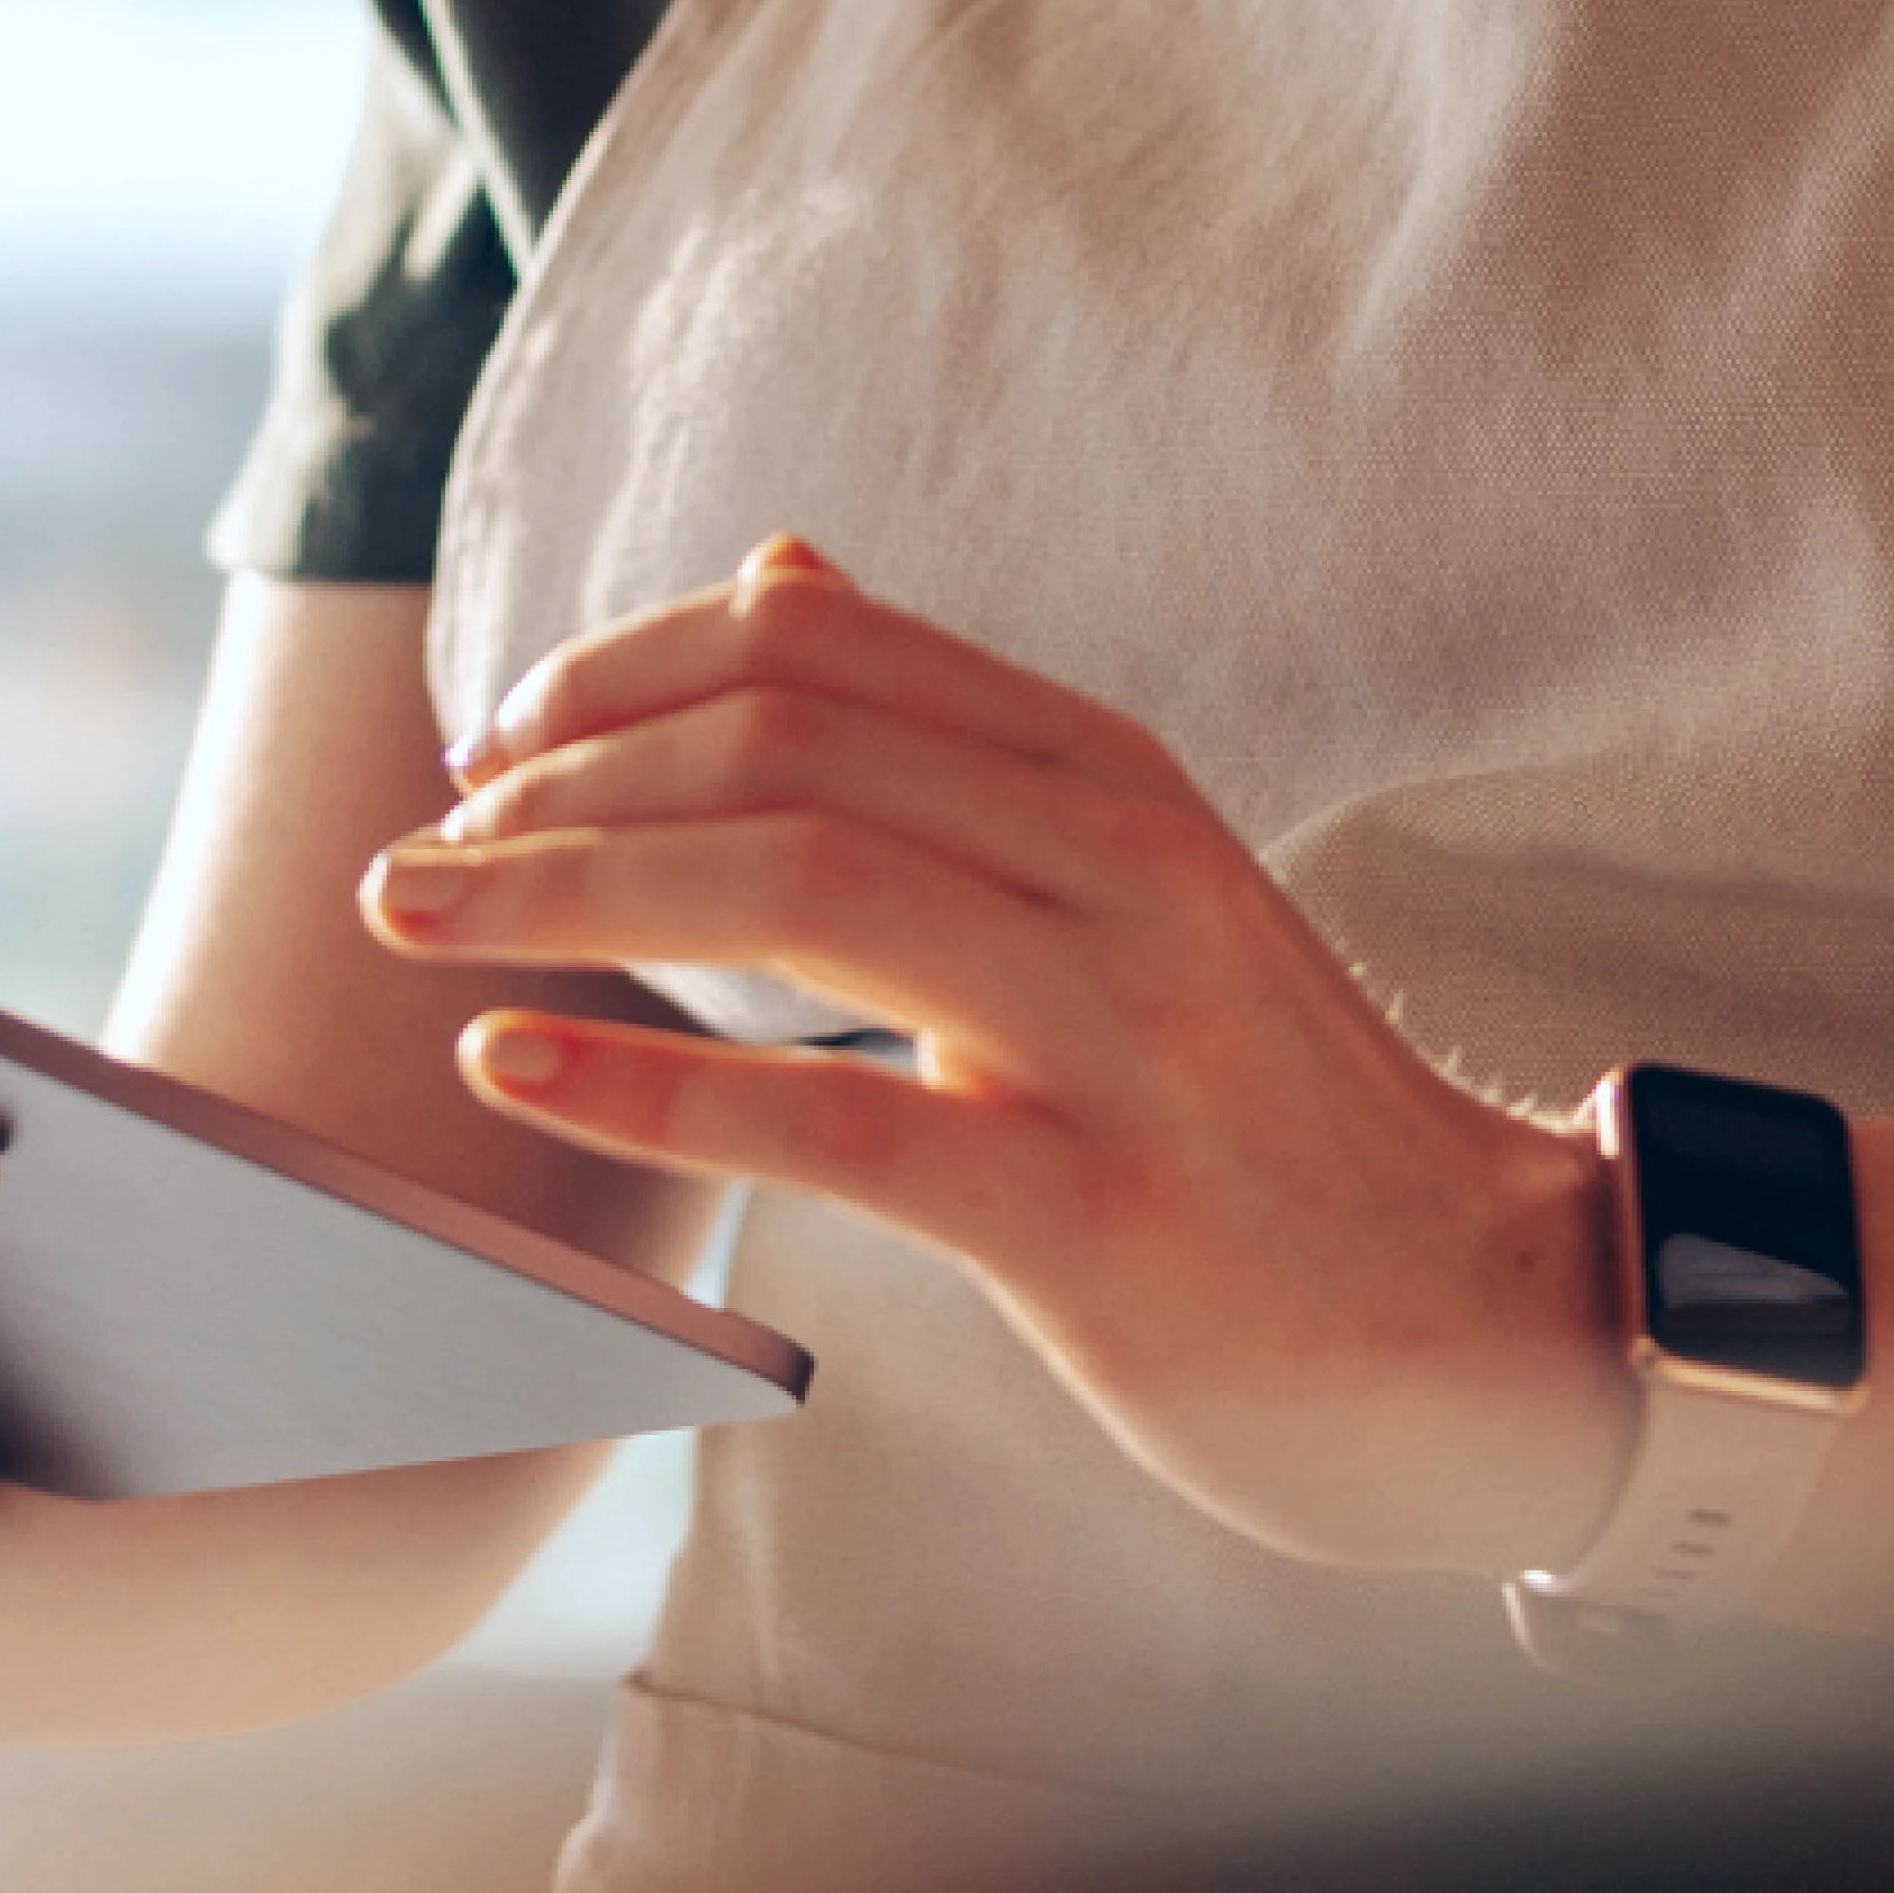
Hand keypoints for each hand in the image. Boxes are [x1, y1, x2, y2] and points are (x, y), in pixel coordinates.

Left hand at [361, 545, 1626, 1581]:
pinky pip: (833, 1125)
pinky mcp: (1089, 1213)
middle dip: (555, 779)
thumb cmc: (1261, 1108)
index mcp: (1105, 773)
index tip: (497, 740)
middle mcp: (1113, 866)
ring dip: (561, 892)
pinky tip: (507, 1071)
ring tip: (414, 920)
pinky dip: (644, 1087)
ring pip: (791, 889)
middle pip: (778, 748)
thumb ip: (950, 735)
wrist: (1481, 1320)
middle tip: (412, 848)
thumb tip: (778, 572)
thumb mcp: (1130, 878)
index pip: (817, 648)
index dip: (623, 670)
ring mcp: (1111, 1036)